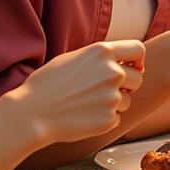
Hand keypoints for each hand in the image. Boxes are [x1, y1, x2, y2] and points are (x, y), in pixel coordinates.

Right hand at [18, 40, 145, 142]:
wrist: (31, 113)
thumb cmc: (47, 84)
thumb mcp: (73, 58)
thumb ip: (100, 58)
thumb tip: (122, 62)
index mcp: (103, 52)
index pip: (138, 50)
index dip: (137, 60)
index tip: (132, 67)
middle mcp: (113, 72)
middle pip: (137, 78)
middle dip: (126, 85)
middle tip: (103, 91)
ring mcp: (113, 97)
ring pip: (127, 100)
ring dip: (114, 103)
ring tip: (87, 104)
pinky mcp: (109, 119)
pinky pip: (116, 118)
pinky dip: (104, 119)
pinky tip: (84, 117)